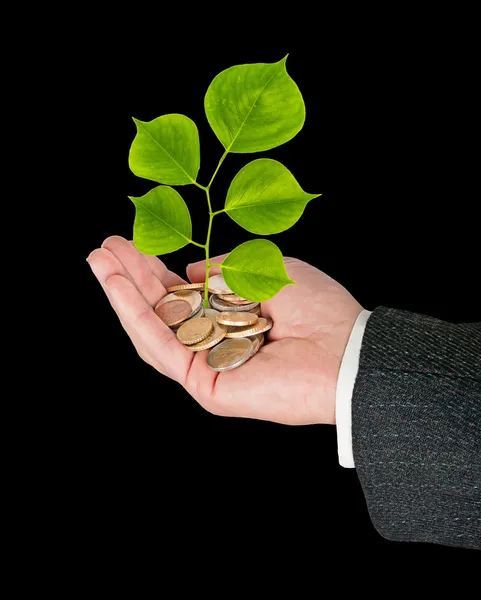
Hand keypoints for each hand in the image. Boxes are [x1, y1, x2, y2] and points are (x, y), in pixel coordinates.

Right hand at [87, 236, 362, 424]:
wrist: (346, 349)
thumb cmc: (316, 307)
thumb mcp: (263, 270)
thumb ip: (222, 269)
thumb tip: (188, 269)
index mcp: (229, 318)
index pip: (180, 295)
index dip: (151, 271)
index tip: (127, 243)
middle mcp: (214, 343)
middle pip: (160, 312)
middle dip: (128, 279)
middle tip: (101, 249)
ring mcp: (208, 367)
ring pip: (154, 332)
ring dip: (123, 296)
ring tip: (99, 262)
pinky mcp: (206, 387)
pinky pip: (164, 351)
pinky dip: (138, 318)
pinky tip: (117, 288)